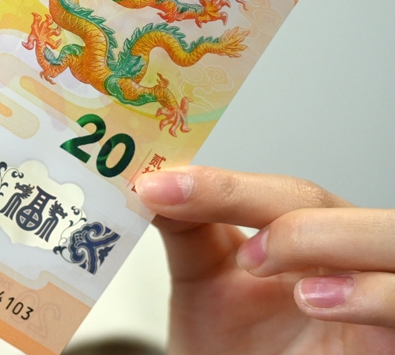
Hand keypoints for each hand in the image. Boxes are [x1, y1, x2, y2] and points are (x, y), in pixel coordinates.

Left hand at [136, 166, 394, 353]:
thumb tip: (151, 183)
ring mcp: (377, 295)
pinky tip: (315, 300)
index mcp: (306, 232)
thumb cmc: (238, 348)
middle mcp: (346, 257)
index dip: (223, 185)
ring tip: (263, 268)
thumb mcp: (203, 281)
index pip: (284, 191)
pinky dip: (371, 293)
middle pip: (334, 205)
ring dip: (325, 240)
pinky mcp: (390, 340)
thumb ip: (183, 227)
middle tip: (236, 250)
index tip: (157, 188)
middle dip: (282, 211)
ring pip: (390, 236)